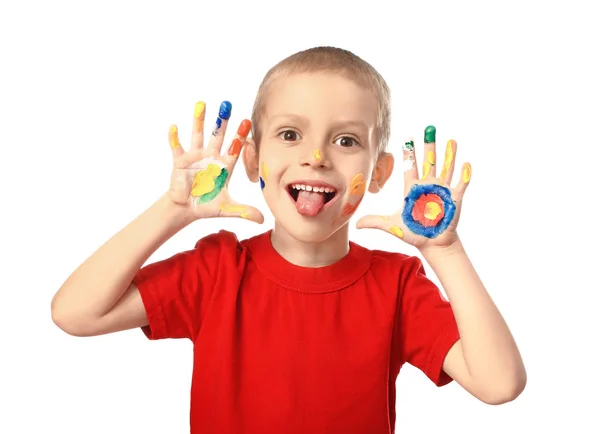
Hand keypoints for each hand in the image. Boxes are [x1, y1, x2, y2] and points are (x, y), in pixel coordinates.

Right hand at [168, 101, 263, 222]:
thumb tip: (263, 220)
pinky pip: (177, 147)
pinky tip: (174, 127)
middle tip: (227, 104)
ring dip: (199, 121)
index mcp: (224, 166)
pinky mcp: (180, 161)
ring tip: (201, 104)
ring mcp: (195, 157)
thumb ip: (244, 211)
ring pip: (198, 135)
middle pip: (218, 136)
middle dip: (222, 122)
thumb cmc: (207, 205)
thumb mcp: (227, 209)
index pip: (235, 148)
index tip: (247, 121)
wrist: (186, 208)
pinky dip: (174, 138)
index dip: (241, 136)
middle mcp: (211, 157)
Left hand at [356, 126, 470, 249]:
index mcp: (413, 188)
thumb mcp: (392, 226)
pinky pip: (461, 184)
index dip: (409, 152)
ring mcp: (442, 190)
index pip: (410, 166)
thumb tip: (356, 224)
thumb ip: (375, 222)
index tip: (408, 136)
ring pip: (447, 168)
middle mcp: (428, 185)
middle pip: (429, 161)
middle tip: (430, 128)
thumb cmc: (414, 233)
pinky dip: (464, 174)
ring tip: (451, 140)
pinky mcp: (455, 198)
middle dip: (429, 145)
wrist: (432, 244)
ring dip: (449, 155)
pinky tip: (465, 163)